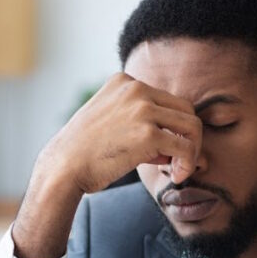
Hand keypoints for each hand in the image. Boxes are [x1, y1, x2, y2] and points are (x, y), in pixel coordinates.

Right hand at [11, 74, 202, 257]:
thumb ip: (140, 123)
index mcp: (125, 81)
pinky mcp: (148, 133)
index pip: (167, 100)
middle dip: (188, 137)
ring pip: (192, 126)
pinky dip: (188, 164)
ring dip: (192, 150)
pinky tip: (177, 176)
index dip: (171, 127)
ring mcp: (142, 109)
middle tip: (178, 161)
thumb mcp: (111, 121)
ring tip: (179, 169)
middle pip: (186, 109)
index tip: (164, 150)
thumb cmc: (86, 152)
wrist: (64, 167)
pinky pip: (185, 147)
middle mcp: (135, 88)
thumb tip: (178, 143)